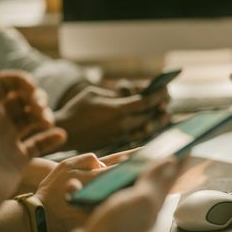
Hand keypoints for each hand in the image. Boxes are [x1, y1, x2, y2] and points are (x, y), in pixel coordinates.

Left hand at [0, 69, 65, 226]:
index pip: (4, 85)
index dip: (20, 82)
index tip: (31, 88)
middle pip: (22, 100)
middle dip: (36, 98)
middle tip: (39, 109)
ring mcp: (7, 140)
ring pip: (32, 119)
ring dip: (44, 115)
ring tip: (47, 123)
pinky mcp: (18, 159)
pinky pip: (38, 144)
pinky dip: (51, 138)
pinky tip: (60, 136)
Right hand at [8, 157, 181, 231]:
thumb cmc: (115, 229)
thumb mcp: (139, 200)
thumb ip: (155, 180)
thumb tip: (171, 161)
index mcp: (155, 203)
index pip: (172, 176)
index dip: (179, 160)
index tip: (186, 144)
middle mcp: (145, 208)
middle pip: (156, 180)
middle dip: (159, 163)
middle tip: (161, 147)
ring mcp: (129, 213)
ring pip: (137, 186)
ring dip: (138, 171)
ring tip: (137, 159)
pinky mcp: (112, 216)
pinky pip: (119, 194)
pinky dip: (119, 182)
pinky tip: (115, 179)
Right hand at [55, 85, 169, 151]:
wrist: (65, 132)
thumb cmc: (76, 109)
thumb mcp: (94, 93)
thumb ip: (114, 94)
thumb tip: (129, 95)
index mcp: (118, 109)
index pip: (146, 102)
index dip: (158, 95)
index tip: (165, 89)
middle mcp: (123, 123)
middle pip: (150, 115)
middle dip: (160, 107)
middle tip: (166, 99)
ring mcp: (121, 134)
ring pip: (146, 127)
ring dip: (157, 120)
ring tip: (164, 114)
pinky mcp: (117, 141)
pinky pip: (137, 135)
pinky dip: (146, 129)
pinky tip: (150, 124)